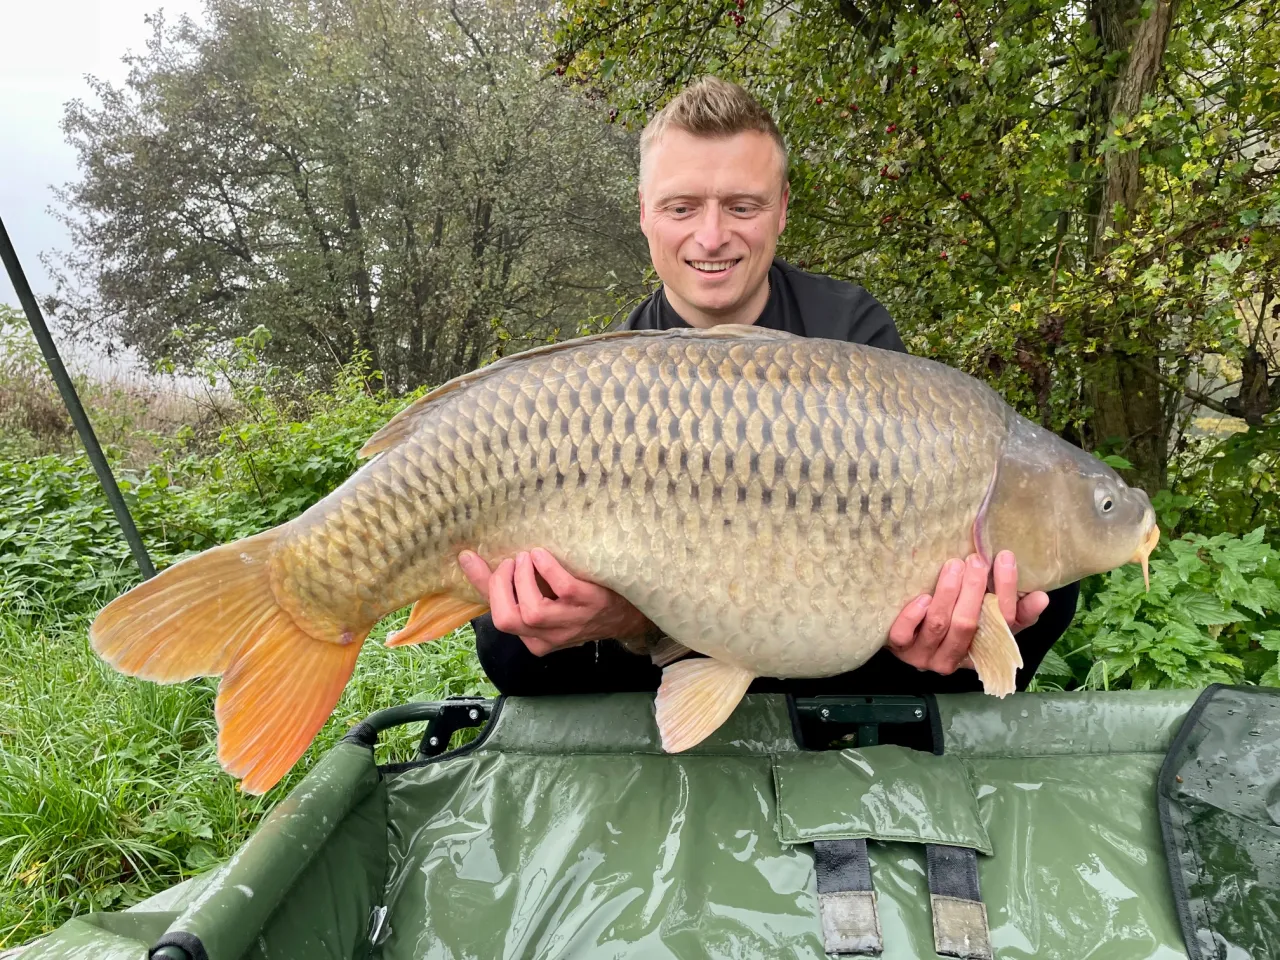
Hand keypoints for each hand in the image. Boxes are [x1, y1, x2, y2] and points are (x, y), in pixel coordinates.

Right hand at [458, 548, 652, 655]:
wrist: (625, 612)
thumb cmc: (579, 604)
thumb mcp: (544, 601)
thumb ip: (512, 587)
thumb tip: (474, 561)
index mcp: (534, 639)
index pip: (498, 617)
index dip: (481, 584)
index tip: (468, 557)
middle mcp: (549, 637)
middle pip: (507, 619)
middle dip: (500, 585)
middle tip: (511, 562)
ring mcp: (570, 623)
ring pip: (531, 610)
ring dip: (522, 577)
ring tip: (527, 558)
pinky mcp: (588, 604)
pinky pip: (561, 587)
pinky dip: (546, 567)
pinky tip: (542, 556)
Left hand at [886, 551, 1049, 674]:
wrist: (908, 640)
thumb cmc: (955, 624)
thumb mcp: (988, 621)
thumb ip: (1017, 611)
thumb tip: (1042, 596)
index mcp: (982, 652)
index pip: (1001, 623)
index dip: (1005, 590)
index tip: (1005, 558)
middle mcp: (952, 660)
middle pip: (967, 624)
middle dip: (974, 588)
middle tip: (976, 559)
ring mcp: (923, 656)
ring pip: (939, 624)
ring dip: (948, 592)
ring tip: (954, 565)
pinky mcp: (898, 648)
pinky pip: (904, 634)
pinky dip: (914, 614)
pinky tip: (923, 596)